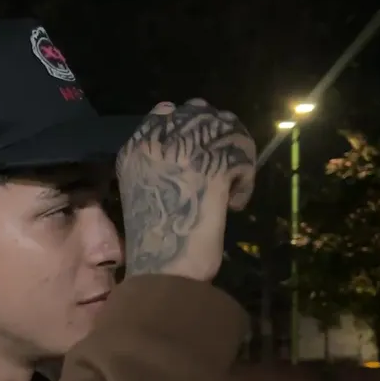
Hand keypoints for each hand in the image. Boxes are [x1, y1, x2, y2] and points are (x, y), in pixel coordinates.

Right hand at [116, 98, 255, 280]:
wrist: (162, 269)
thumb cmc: (153, 241)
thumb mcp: (146, 190)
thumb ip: (161, 164)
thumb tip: (194, 146)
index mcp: (134, 150)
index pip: (166, 111)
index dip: (192, 127)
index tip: (201, 154)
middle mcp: (156, 142)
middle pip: (200, 113)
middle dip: (219, 137)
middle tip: (224, 168)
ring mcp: (183, 152)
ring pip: (226, 128)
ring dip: (236, 157)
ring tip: (229, 189)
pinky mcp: (213, 168)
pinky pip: (242, 157)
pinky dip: (245, 181)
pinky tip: (235, 204)